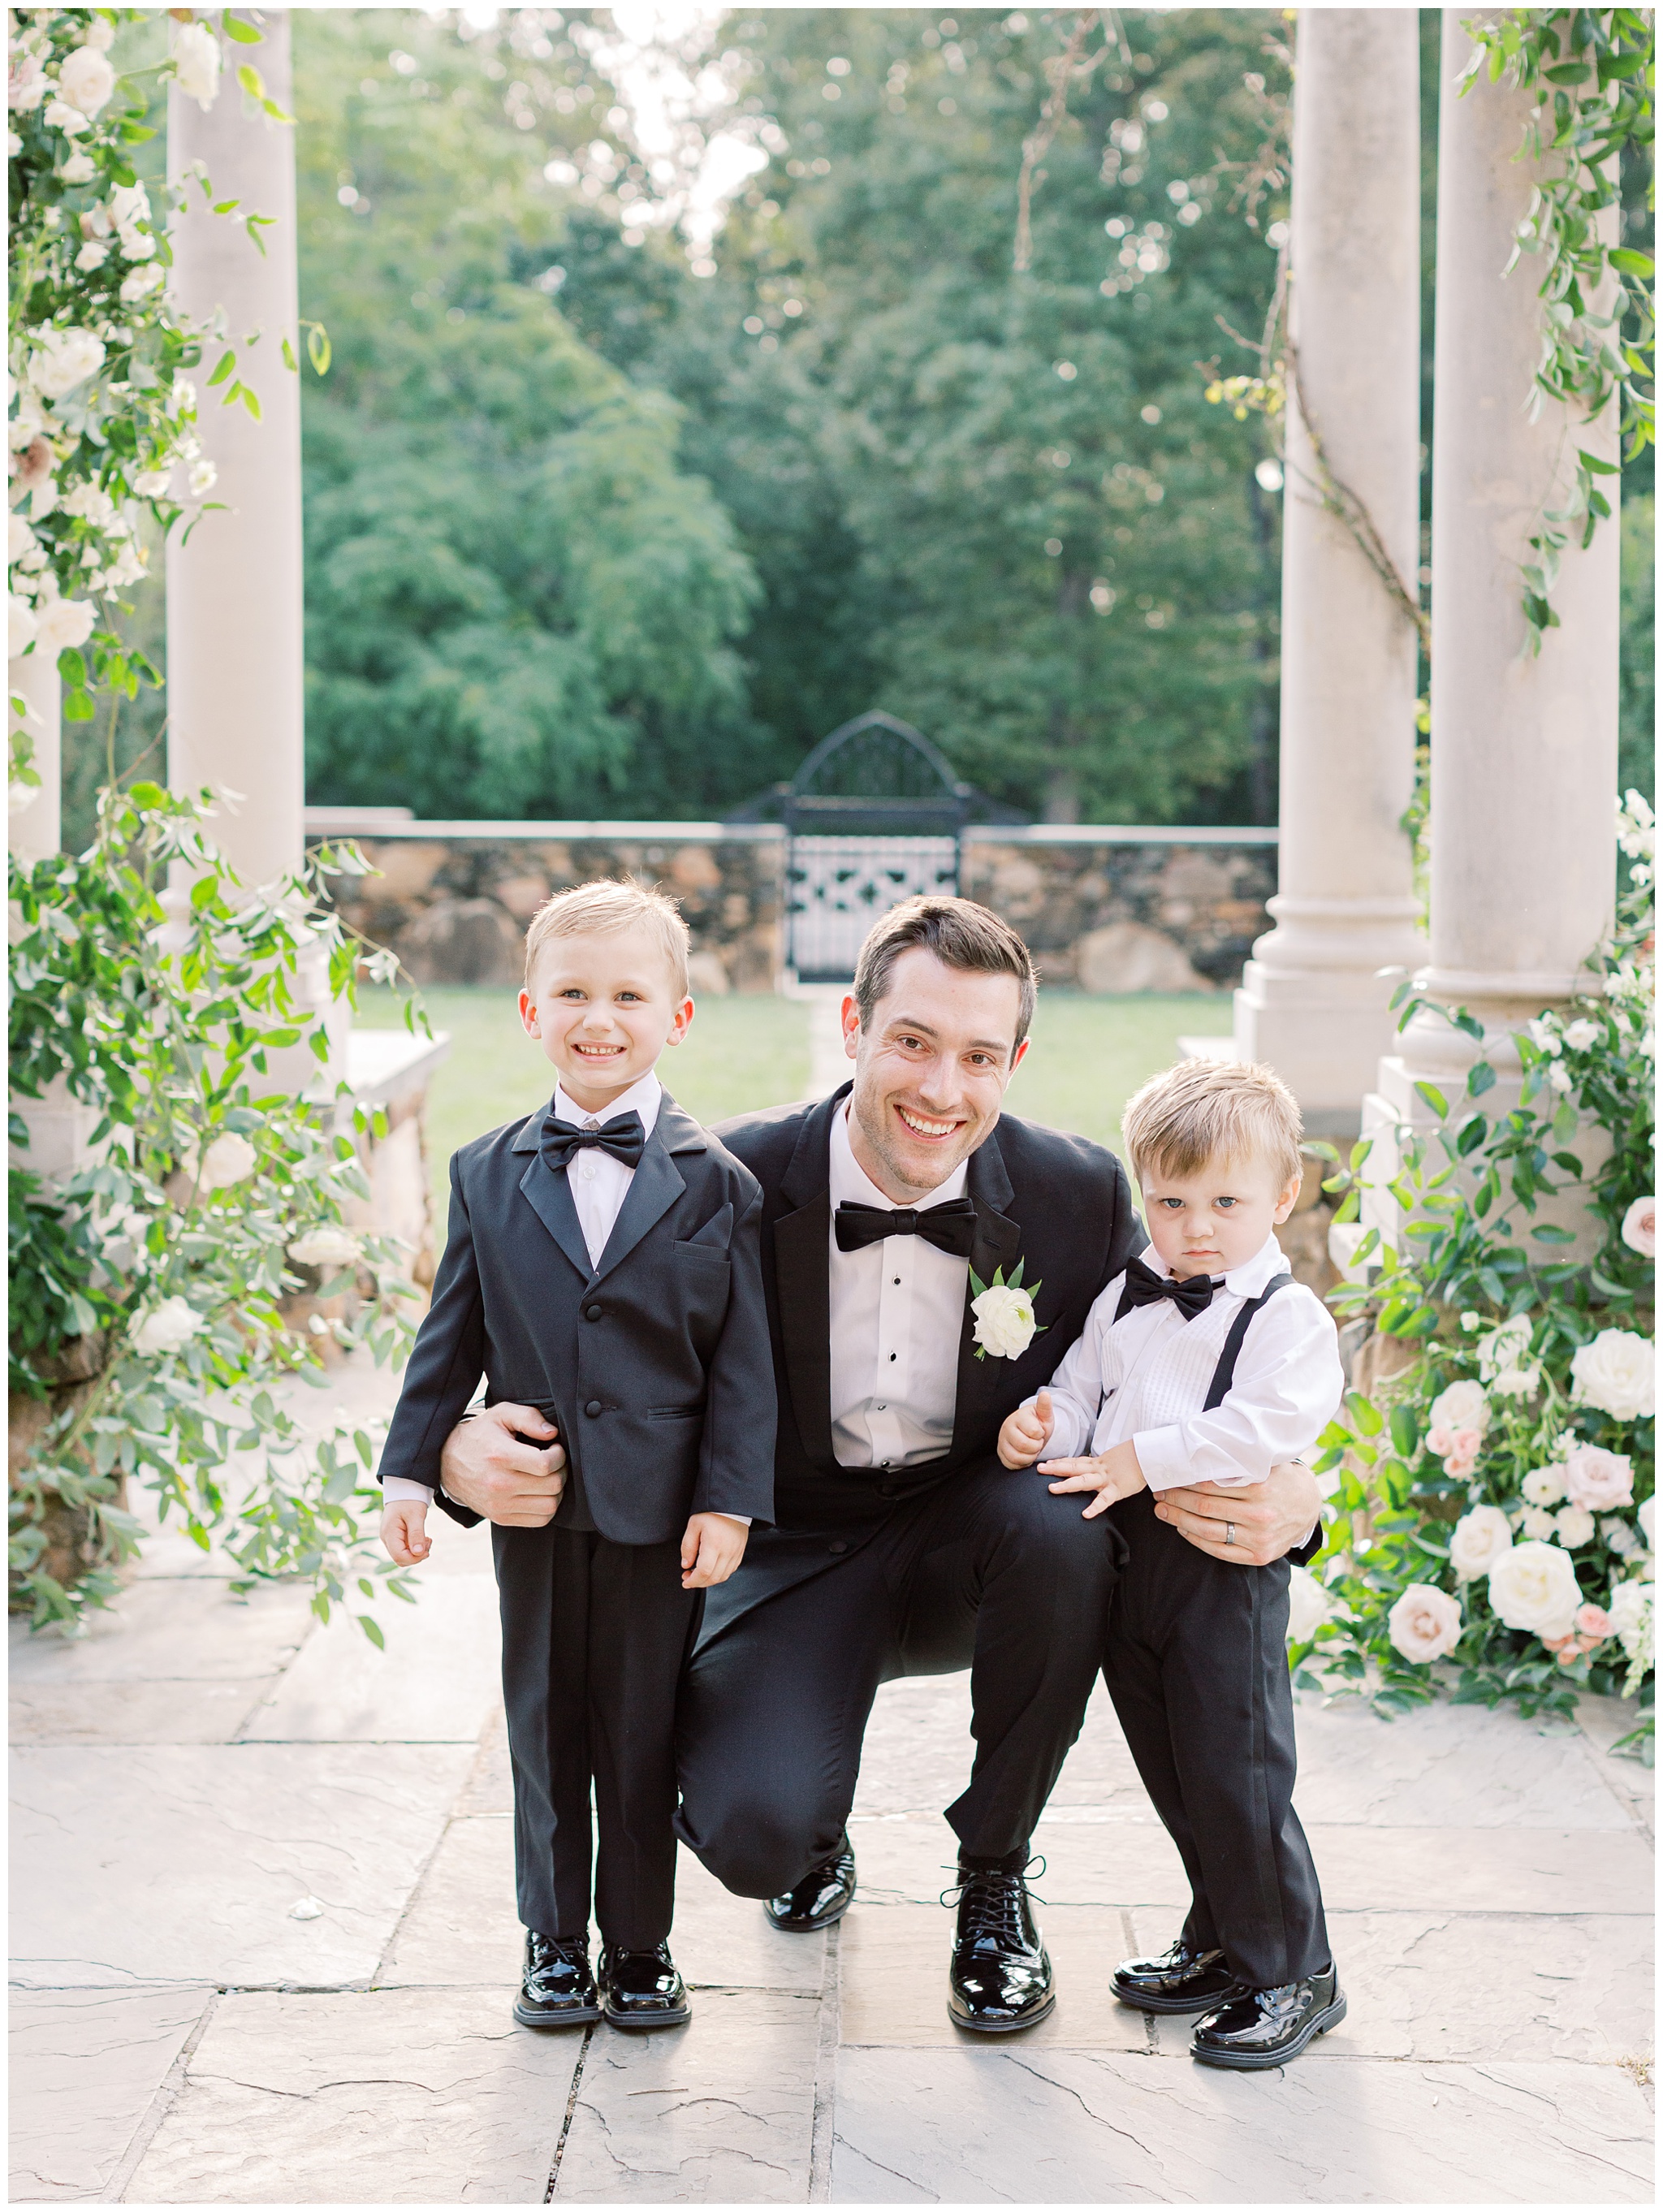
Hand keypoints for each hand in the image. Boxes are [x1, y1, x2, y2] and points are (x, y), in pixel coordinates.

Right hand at [382, 1499, 430, 1565]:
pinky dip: (415, 1547)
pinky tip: (423, 1538)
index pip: (399, 1556)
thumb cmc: (410, 1500)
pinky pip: (404, 1549)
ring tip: (427, 1539)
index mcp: (389, 1533)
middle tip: (428, 1541)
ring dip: (417, 1552)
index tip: (427, 1549)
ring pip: (403, 1556)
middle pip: (401, 1559)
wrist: (405, 1489)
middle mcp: (386, 1538)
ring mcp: (389, 1538)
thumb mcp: (416, 1515)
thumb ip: (417, 1534)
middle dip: (417, 1556)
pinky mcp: (395, 1537)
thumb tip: (418, 1553)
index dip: (415, 1558)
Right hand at [438, 1401, 566, 1526]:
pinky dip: (547, 1507)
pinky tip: (540, 1491)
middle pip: (552, 1485)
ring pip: (550, 1506)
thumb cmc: (480, 1435)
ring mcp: (499, 1505)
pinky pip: (540, 1520)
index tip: (554, 1448)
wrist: (446, 1463)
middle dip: (561, 1471)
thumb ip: (529, 1417)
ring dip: (557, 1491)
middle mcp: (499, 1484)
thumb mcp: (500, 1414)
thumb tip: (552, 1433)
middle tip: (555, 1461)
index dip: (559, 1455)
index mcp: (500, 1456)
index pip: (546, 1464)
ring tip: (548, 1477)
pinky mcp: (500, 1518)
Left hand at [680, 1513, 747, 1588]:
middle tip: (688, 1578)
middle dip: (699, 1582)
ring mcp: (736, 1552)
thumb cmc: (713, 1512)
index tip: (685, 1581)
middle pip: (713, 1577)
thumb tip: (686, 1564)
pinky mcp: (740, 1552)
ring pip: (723, 1576)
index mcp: (714, 1543)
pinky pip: (730, 1570)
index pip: (704, 1571)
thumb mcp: (694, 1524)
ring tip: (698, 1574)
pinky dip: (719, 1575)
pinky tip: (711, 1569)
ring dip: (709, 1580)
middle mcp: (727, 1550)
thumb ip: (688, 1546)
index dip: (693, 1581)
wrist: (732, 1505)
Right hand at [998, 1388, 1054, 1468]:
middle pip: (1023, 1445)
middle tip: (1037, 1442)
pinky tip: (1025, 1455)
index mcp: (1018, 1417)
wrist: (1029, 1433)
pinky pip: (1011, 1464)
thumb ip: (1045, 1406)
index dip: (1040, 1435)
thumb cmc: (1037, 1423)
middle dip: (1036, 1447)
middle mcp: (1006, 1428)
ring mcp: (1001, 1442)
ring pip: (1016, 1457)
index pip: (1033, 1431)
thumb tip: (1045, 1394)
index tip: (1040, 1432)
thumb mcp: (1044, 1415)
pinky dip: (1022, 1463)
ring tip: (1032, 1449)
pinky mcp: (1001, 1454)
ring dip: (1029, 1457)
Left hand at [1039, 1436, 1145, 1518]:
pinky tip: (1085, 1514)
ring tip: (1051, 1489)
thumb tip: (1096, 1470)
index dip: (1061, 1462)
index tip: (1046, 1463)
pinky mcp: (1118, 1489)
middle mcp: (1099, 1469)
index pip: (1076, 1461)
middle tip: (1039, 1469)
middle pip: (1073, 1467)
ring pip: (1083, 1481)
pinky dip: (1095, 1507)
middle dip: (1055, 1469)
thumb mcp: (1115, 1461)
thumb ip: (1104, 1466)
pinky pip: (1104, 1499)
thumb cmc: (1135, 1459)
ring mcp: (1107, 1478)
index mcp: (1098, 1463)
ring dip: (1067, 1484)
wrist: (1151, 1455)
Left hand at [1152, 1460, 1320, 1564]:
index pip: (1209, 1485)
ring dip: (1179, 1521)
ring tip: (1163, 1512)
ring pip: (1208, 1530)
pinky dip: (1196, 1540)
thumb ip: (1236, 1462)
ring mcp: (1259, 1538)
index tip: (1167, 1478)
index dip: (1183, 1482)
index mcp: (1259, 1488)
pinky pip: (1219, 1551)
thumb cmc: (1280, 1479)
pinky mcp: (1258, 1556)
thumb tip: (1198, 1450)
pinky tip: (1183, 1530)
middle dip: (1175, 1500)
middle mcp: (1259, 1514)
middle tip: (1159, 1493)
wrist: (1310, 1506)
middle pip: (1204, 1508)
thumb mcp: (1264, 1465)